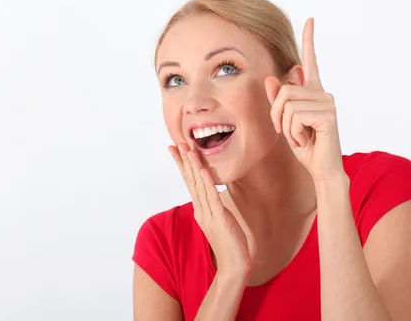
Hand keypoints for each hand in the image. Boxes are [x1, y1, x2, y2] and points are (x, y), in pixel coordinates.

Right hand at [168, 143, 250, 277]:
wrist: (234, 265)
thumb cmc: (229, 243)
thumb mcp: (220, 221)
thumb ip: (214, 208)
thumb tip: (212, 195)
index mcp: (201, 209)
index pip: (190, 183)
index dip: (183, 166)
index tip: (176, 150)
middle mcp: (202, 210)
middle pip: (190, 181)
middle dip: (184, 162)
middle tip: (176, 144)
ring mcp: (209, 214)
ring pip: (199, 186)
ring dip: (194, 167)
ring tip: (188, 150)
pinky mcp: (220, 219)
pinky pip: (212, 198)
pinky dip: (207, 183)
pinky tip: (203, 171)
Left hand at [264, 18, 346, 183]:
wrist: (321, 169)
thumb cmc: (305, 146)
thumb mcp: (286, 122)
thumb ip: (278, 101)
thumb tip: (272, 78)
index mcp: (313, 92)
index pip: (310, 62)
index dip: (309, 40)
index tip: (310, 20)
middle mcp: (322, 93)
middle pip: (284, 90)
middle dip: (277, 114)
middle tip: (287, 132)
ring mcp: (327, 103)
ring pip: (287, 104)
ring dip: (286, 126)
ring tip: (299, 137)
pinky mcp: (327, 115)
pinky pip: (295, 117)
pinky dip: (294, 133)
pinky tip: (306, 141)